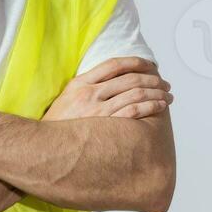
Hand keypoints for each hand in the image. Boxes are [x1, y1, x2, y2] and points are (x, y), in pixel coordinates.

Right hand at [43, 56, 173, 120]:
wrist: (43, 149)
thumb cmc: (57, 127)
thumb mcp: (66, 99)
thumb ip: (86, 88)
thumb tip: (113, 81)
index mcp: (80, 83)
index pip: (114, 64)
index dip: (137, 62)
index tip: (151, 66)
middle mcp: (89, 93)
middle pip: (129, 78)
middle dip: (153, 79)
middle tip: (165, 84)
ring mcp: (96, 110)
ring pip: (135, 94)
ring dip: (156, 93)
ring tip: (167, 96)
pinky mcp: (104, 126)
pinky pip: (134, 111)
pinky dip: (150, 106)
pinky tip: (159, 106)